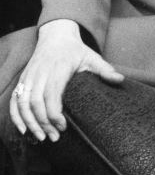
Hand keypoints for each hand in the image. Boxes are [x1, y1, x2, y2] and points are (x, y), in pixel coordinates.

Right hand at [10, 19, 123, 142]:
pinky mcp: (23, 81)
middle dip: (43, 123)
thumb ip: (105, 70)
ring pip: (23, 103)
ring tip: (41, 137)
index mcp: (58, 69)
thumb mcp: (92, 57)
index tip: (63, 127)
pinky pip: (14, 100)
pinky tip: (23, 129)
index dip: (54, 113)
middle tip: (54, 138)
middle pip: (36, 102)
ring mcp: (29, 77)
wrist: (56, 36)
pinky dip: (16, 116)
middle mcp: (40, 74)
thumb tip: (120, 80)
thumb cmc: (75, 50)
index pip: (51, 95)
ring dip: (30, 122)